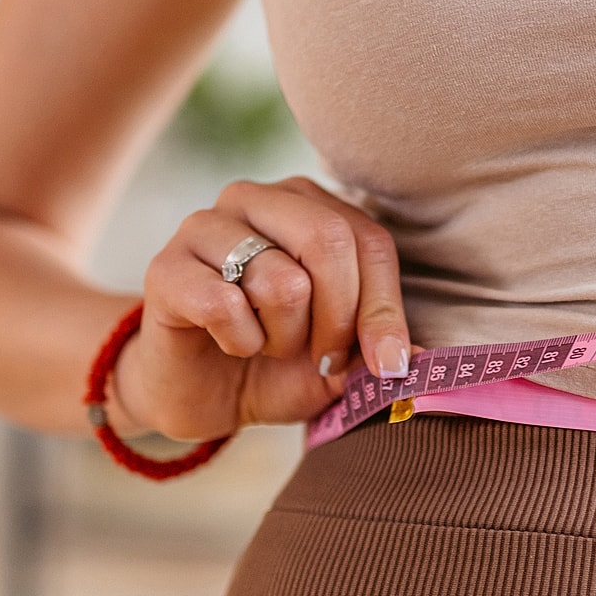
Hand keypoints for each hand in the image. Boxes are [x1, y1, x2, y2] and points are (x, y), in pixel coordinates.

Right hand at [118, 177, 410, 440]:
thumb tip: (429, 358)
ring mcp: (205, 226)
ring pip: (282, 281)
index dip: (384, 310)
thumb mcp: (345, 360)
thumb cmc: (277, 364)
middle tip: (321, 358)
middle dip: (338, 321)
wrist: (200, 395)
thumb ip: (383, 347)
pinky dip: (238, 342)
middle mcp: (257, 199)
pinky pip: (225, 305)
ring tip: (264, 342)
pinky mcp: (166, 266)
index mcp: (309, 206)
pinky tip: (227, 343)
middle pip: (330, 241)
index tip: (385, 364)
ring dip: (283, 337)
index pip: (370, 241)